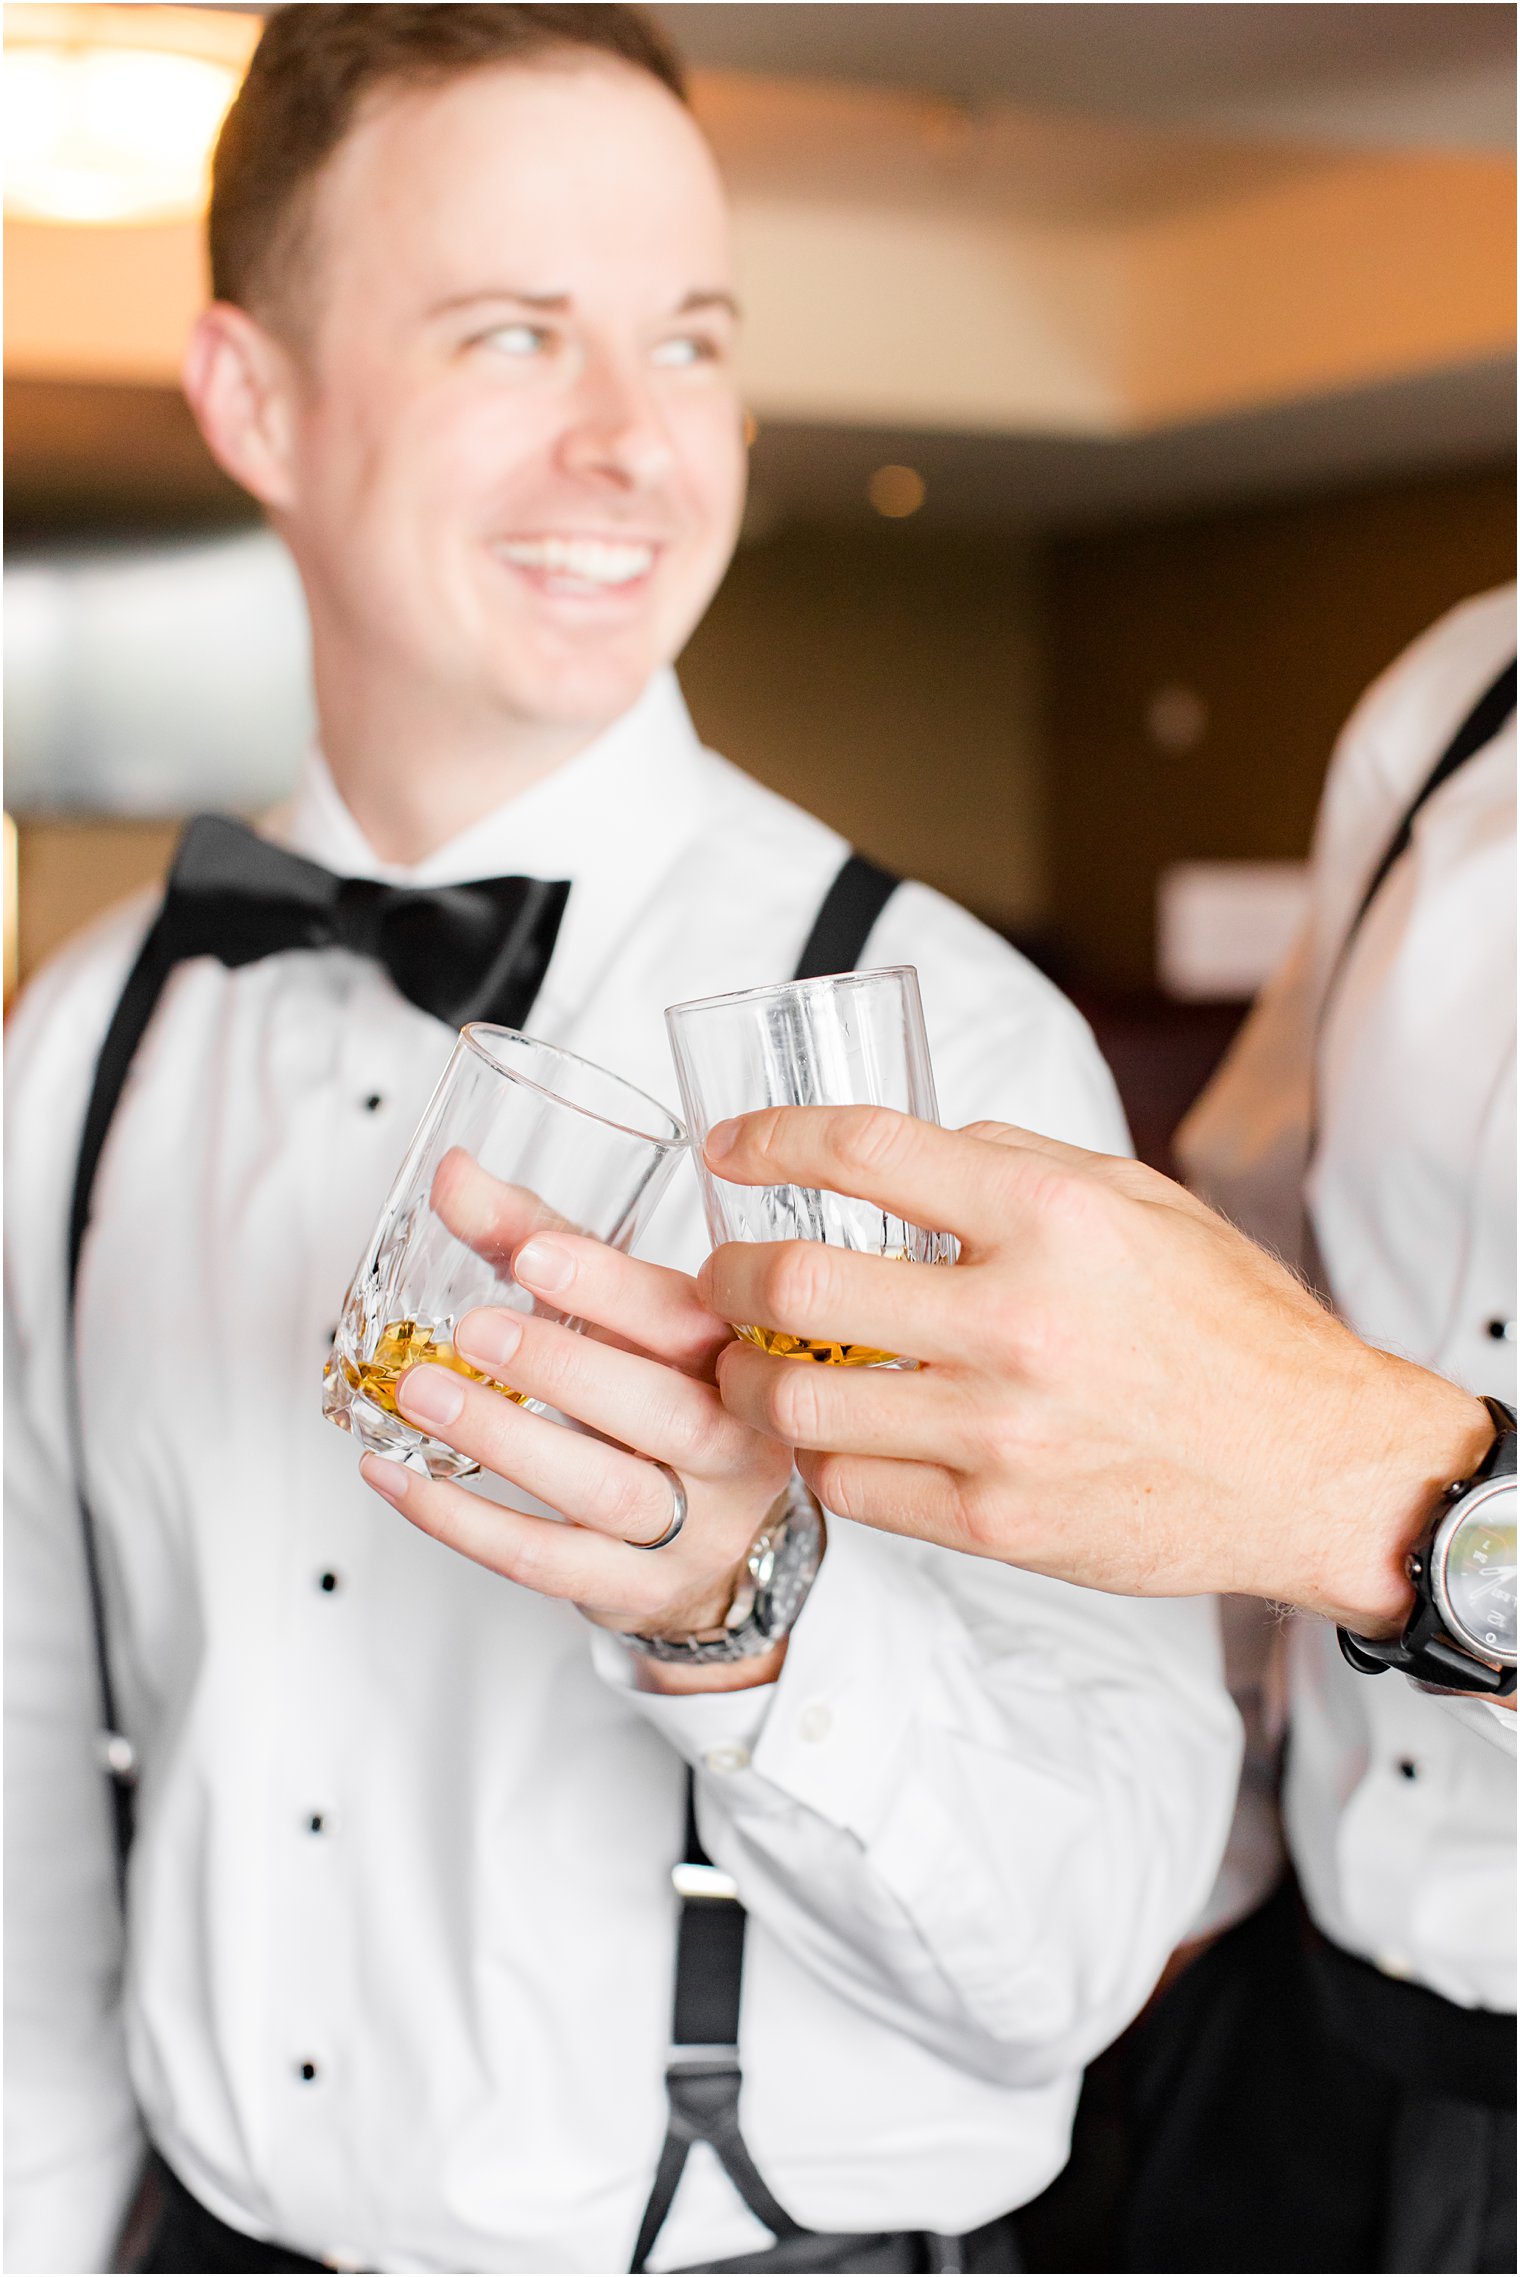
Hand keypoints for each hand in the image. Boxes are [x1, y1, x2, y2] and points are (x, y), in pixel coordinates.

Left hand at [358, 1163, 795, 1691]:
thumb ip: (536, 1236)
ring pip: (608, 1490)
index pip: (689, 1319)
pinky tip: (398, 1478)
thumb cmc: (655, 1391)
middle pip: (666, 1412)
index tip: (534, 1253)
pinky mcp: (639, 1588)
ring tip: (422, 1396)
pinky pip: (548, 1561)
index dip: (614, 1288)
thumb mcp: (614, 1308)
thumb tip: (450, 1173)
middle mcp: (737, 1442)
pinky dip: (464, 1523)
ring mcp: (696, 1526)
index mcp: (740, 1356)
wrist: (711, 1543)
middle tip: (473, 1330)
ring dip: (507, 1442)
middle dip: (564, 1368)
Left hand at [698, 1106, 1493, 1631]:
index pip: (864, 1150)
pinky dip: (822, 1454)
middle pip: (796, 1284)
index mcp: (1053, 1216)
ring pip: (797, 1402)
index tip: (731, 1149)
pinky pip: (850, 1485)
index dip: (771, 1140)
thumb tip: (893, 1155)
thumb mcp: (1138, 1202)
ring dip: (750, 1378)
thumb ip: (1012, 1164)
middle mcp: (1019, 1319)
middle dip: (727, 1274)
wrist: (1316, 1468)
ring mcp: (1001, 1432)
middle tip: (721, 1274)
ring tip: (753, 1363)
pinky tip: (832, 1432)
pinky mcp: (996, 1522)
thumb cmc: (1231, 1328)